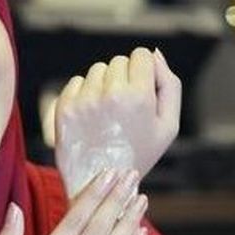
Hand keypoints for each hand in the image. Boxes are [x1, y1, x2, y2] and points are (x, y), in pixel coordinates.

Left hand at [52, 47, 180, 196]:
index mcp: (138, 96)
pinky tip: (91, 116)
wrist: (100, 181)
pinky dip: (84, 93)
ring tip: (108, 113)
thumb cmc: (139, 152)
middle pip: (118, 61)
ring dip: (103, 84)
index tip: (142, 89)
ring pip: (97, 70)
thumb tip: (155, 53)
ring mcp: (84, 100)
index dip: (144, 70)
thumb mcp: (168, 125)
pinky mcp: (65, 106)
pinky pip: (77, 81)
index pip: (141, 55)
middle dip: (124, 78)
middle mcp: (109, 94)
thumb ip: (169, 85)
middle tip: (124, 107)